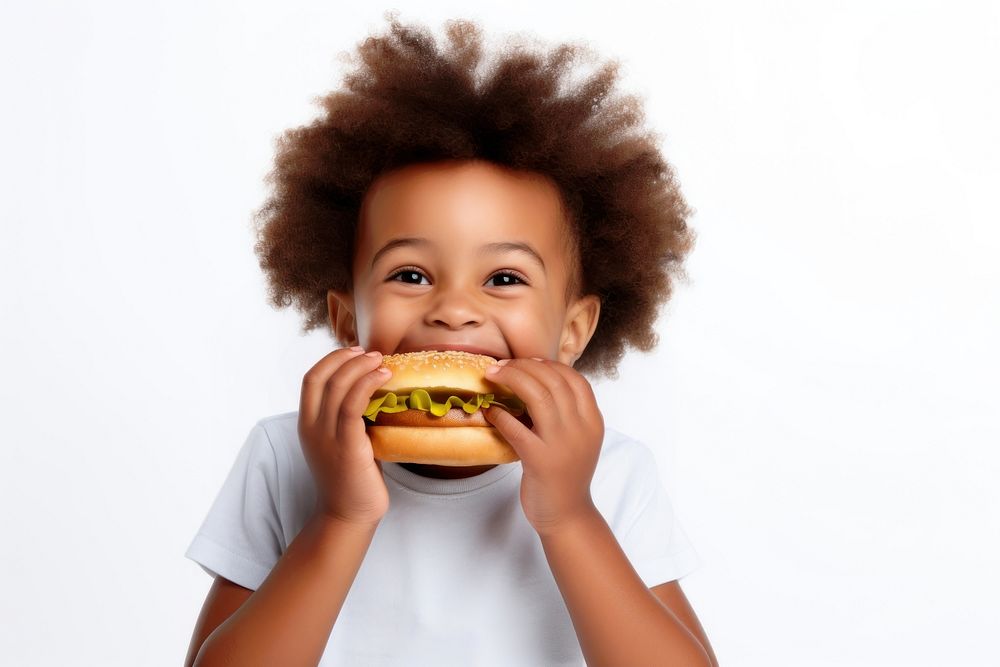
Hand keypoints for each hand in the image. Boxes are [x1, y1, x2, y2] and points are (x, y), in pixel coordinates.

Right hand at [298, 346, 391, 526]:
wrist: (349, 516)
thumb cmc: (352, 479)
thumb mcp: (342, 442)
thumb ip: (347, 419)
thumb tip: (371, 393)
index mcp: (307, 425)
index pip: (311, 379)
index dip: (332, 359)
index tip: (354, 352)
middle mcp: (311, 427)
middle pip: (322, 376)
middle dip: (346, 357)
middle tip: (371, 353)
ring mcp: (327, 436)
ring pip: (339, 385)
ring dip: (361, 366)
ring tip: (382, 361)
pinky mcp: (347, 445)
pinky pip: (353, 404)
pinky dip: (368, 383)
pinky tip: (384, 377)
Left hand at [483, 358, 604, 535]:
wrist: (567, 515)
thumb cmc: (566, 475)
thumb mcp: (577, 439)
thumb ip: (565, 413)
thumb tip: (534, 380)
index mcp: (592, 421)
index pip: (574, 379)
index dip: (548, 365)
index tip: (527, 362)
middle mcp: (581, 429)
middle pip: (553, 381)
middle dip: (523, 367)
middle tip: (500, 366)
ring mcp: (561, 444)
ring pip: (538, 396)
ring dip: (511, 379)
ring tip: (492, 376)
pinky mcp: (539, 461)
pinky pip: (515, 427)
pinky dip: (499, 414)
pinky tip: (489, 410)